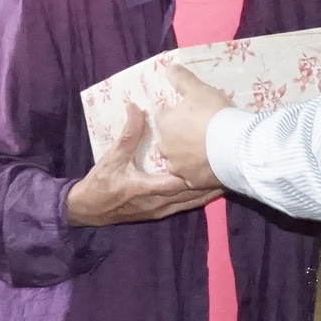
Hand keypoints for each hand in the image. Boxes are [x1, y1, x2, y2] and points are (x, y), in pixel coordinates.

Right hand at [65, 101, 221, 226]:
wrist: (88, 210)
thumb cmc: (100, 184)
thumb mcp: (112, 158)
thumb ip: (127, 135)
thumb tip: (135, 108)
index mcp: (148, 188)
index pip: (180, 181)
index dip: (200, 173)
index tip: (217, 158)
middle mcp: (159, 203)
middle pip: (193, 194)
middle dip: (212, 183)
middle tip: (232, 168)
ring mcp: (160, 210)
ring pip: (191, 202)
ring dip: (209, 191)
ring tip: (228, 178)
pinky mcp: (159, 212)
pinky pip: (184, 205)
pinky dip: (197, 197)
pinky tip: (208, 188)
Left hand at [146, 65, 231, 191]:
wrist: (234, 146)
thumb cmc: (214, 114)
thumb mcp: (199, 89)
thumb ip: (182, 79)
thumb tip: (169, 67)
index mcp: (165, 124)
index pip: (163, 116)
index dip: (176, 113)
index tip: (191, 113)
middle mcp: (166, 146)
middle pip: (169, 139)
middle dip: (179, 135)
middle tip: (199, 131)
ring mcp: (178, 166)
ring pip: (178, 159)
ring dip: (187, 155)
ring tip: (204, 149)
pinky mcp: (193, 181)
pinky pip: (192, 175)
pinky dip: (198, 170)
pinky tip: (210, 165)